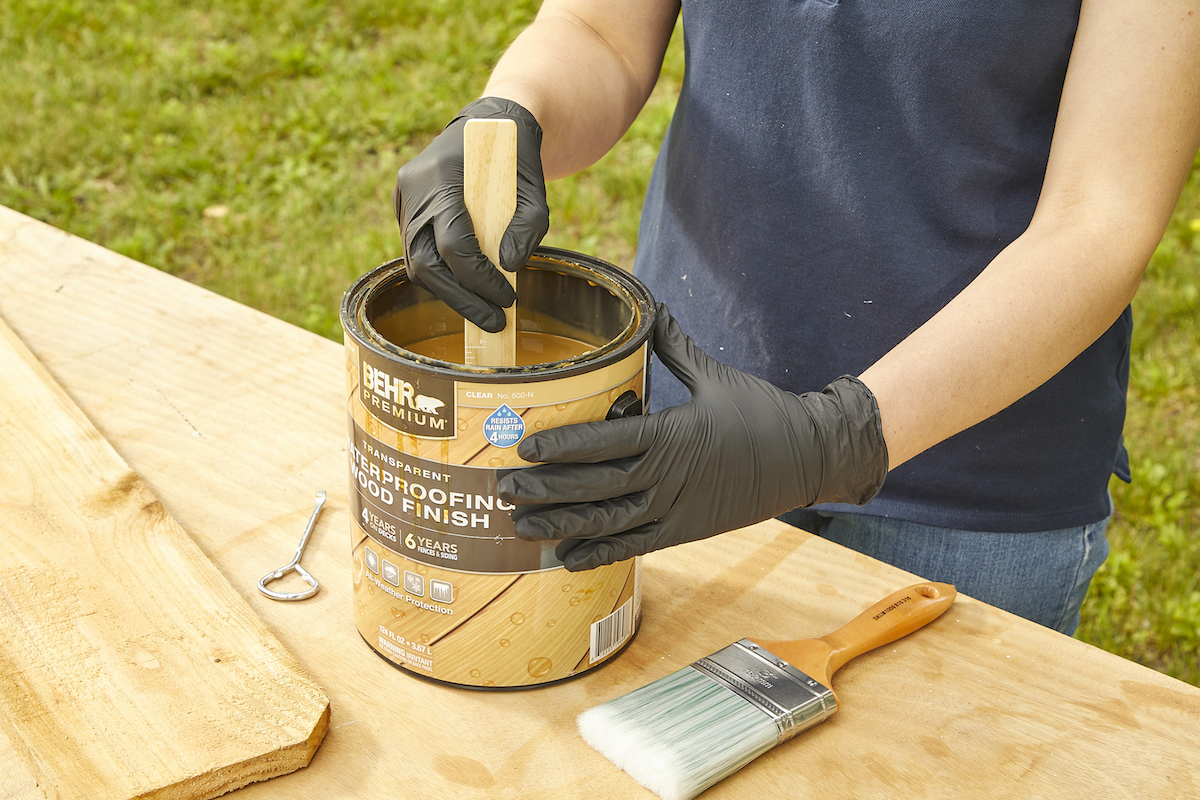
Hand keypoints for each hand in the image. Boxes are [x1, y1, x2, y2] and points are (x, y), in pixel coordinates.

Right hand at [392, 97, 548, 331]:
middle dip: (461, 299)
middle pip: (425, 262)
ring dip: (451, 295)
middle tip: (495, 321)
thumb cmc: (515, 157)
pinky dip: (444, 279)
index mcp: (441, 174)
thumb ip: (528, 226)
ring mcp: (404, 201)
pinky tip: (470, 291)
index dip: (479, 278)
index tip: (507, 298)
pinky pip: (418, 256)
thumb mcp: (534, 187)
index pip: (452, 242)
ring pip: (416, 265)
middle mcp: (413, 188)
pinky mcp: (406, 213)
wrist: (490, 125)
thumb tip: (509, 266)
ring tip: (485, 313)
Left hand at [497, 304, 888, 569]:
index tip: (525, 447)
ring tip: (520, 525)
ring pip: (609, 523)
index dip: (563, 447)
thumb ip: (673, 345)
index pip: (606, 442)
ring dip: (562, 524)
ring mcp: (677, 509)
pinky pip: (635, 547)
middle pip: (596, 487)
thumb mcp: (714, 375)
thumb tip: (649, 307)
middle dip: (546, 488)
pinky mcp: (686, 531)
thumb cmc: (761, 412)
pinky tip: (565, 557)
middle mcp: (670, 477)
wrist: (809, 458)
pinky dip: (599, 554)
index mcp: (673, 434)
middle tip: (504, 486)